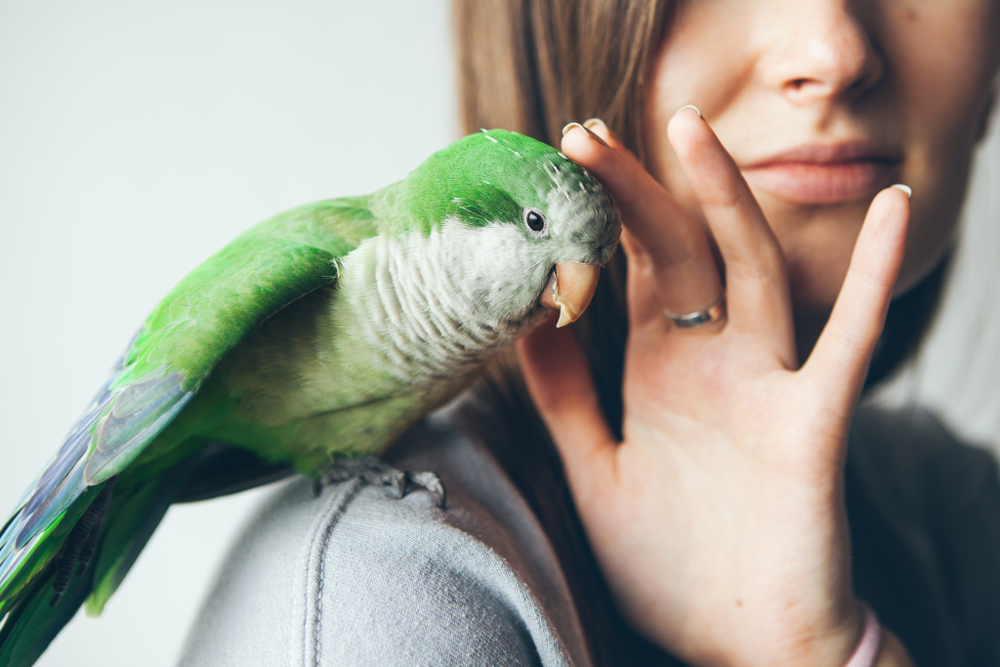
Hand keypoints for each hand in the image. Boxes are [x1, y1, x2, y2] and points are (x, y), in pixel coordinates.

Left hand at [517, 111, 912, 666]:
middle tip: (583, 135)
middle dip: (633, 193)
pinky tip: (893, 214)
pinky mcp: (811, 424)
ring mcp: (764, 386)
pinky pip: (849, 343)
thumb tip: (529, 326)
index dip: (594, 224)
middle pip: (675, 255)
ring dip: (723, 200)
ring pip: (749, 272)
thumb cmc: (674, 565)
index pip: (628, 274)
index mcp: (661, 374)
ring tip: (689, 130)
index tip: (553, 174)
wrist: (741, 645)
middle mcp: (712, 365)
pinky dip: (875, 278)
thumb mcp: (599, 472)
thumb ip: (568, 401)